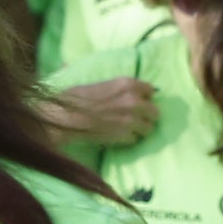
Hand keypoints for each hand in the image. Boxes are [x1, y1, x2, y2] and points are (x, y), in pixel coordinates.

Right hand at [40, 79, 157, 145]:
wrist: (66, 117)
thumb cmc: (77, 97)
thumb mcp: (100, 84)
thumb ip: (119, 87)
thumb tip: (131, 91)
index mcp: (128, 84)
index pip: (150, 90)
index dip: (145, 97)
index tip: (140, 101)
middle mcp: (134, 101)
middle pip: (155, 112)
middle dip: (147, 116)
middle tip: (137, 119)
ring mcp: (131, 120)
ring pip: (149, 128)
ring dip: (140, 130)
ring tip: (128, 130)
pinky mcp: (125, 136)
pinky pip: (135, 139)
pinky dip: (128, 139)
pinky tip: (118, 136)